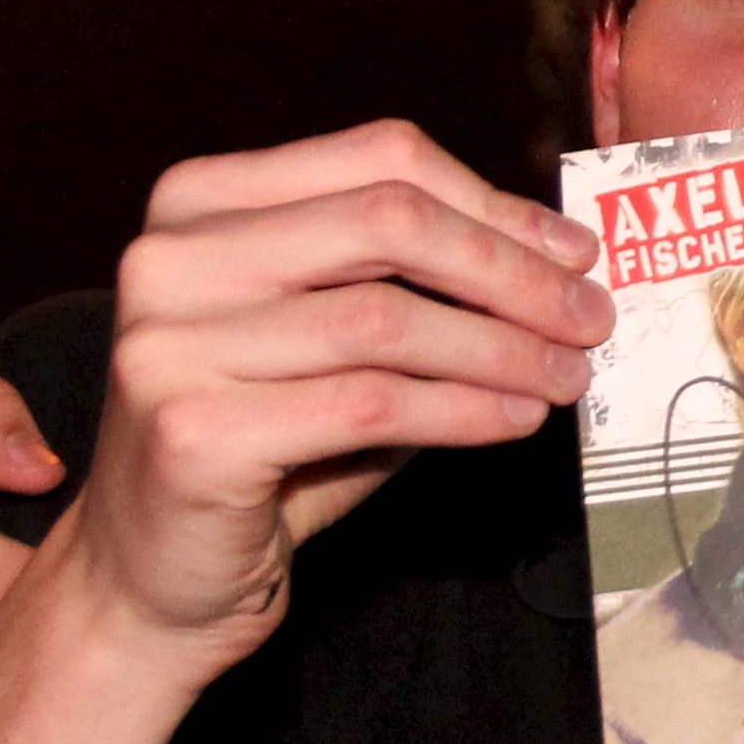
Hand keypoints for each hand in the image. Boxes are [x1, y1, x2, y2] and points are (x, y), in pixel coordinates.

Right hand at [60, 118, 608, 664]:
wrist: (152, 581)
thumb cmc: (263, 452)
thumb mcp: (334, 343)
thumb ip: (416, 287)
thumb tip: (557, 263)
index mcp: (199, 202)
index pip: (378, 162)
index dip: (493, 203)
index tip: (573, 253)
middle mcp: (171, 258)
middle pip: (386, 222)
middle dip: (512, 271)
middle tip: (591, 320)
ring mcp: (169, 343)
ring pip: (386, 319)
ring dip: (503, 347)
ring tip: (567, 378)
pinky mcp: (192, 433)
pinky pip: (370, 406)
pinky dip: (463, 410)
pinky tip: (514, 420)